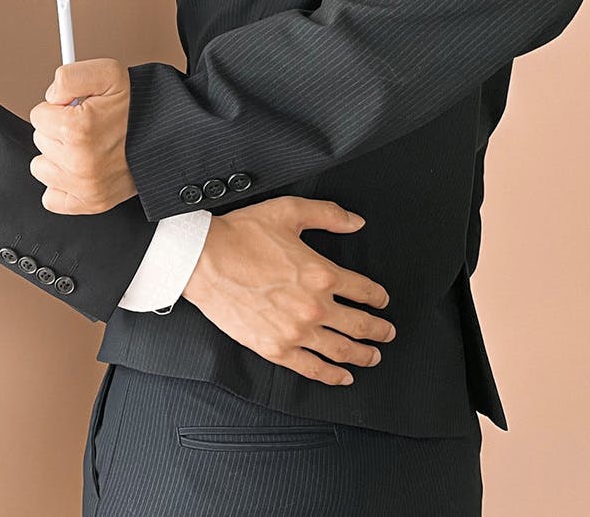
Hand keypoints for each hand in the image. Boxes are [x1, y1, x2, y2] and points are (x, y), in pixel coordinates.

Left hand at [29, 58, 136, 214]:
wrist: (169, 135)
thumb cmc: (140, 107)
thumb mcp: (108, 73)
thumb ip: (70, 76)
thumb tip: (51, 95)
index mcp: (78, 130)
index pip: (39, 115)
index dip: (58, 108)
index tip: (77, 109)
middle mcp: (79, 162)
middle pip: (40, 140)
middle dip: (59, 130)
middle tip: (88, 127)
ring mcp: (84, 186)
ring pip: (42, 167)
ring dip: (58, 157)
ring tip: (85, 147)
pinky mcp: (90, 203)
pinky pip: (51, 198)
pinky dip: (62, 185)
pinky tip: (79, 170)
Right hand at [184, 197, 394, 385]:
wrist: (202, 260)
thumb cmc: (240, 234)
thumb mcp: (288, 212)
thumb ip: (328, 215)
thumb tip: (356, 222)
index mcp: (322, 273)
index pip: (365, 291)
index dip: (378, 297)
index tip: (381, 301)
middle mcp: (314, 306)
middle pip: (360, 325)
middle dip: (379, 331)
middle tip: (387, 333)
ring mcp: (295, 330)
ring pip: (341, 350)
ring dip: (363, 355)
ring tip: (373, 357)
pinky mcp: (275, 347)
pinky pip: (312, 368)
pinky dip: (332, 375)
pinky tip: (344, 377)